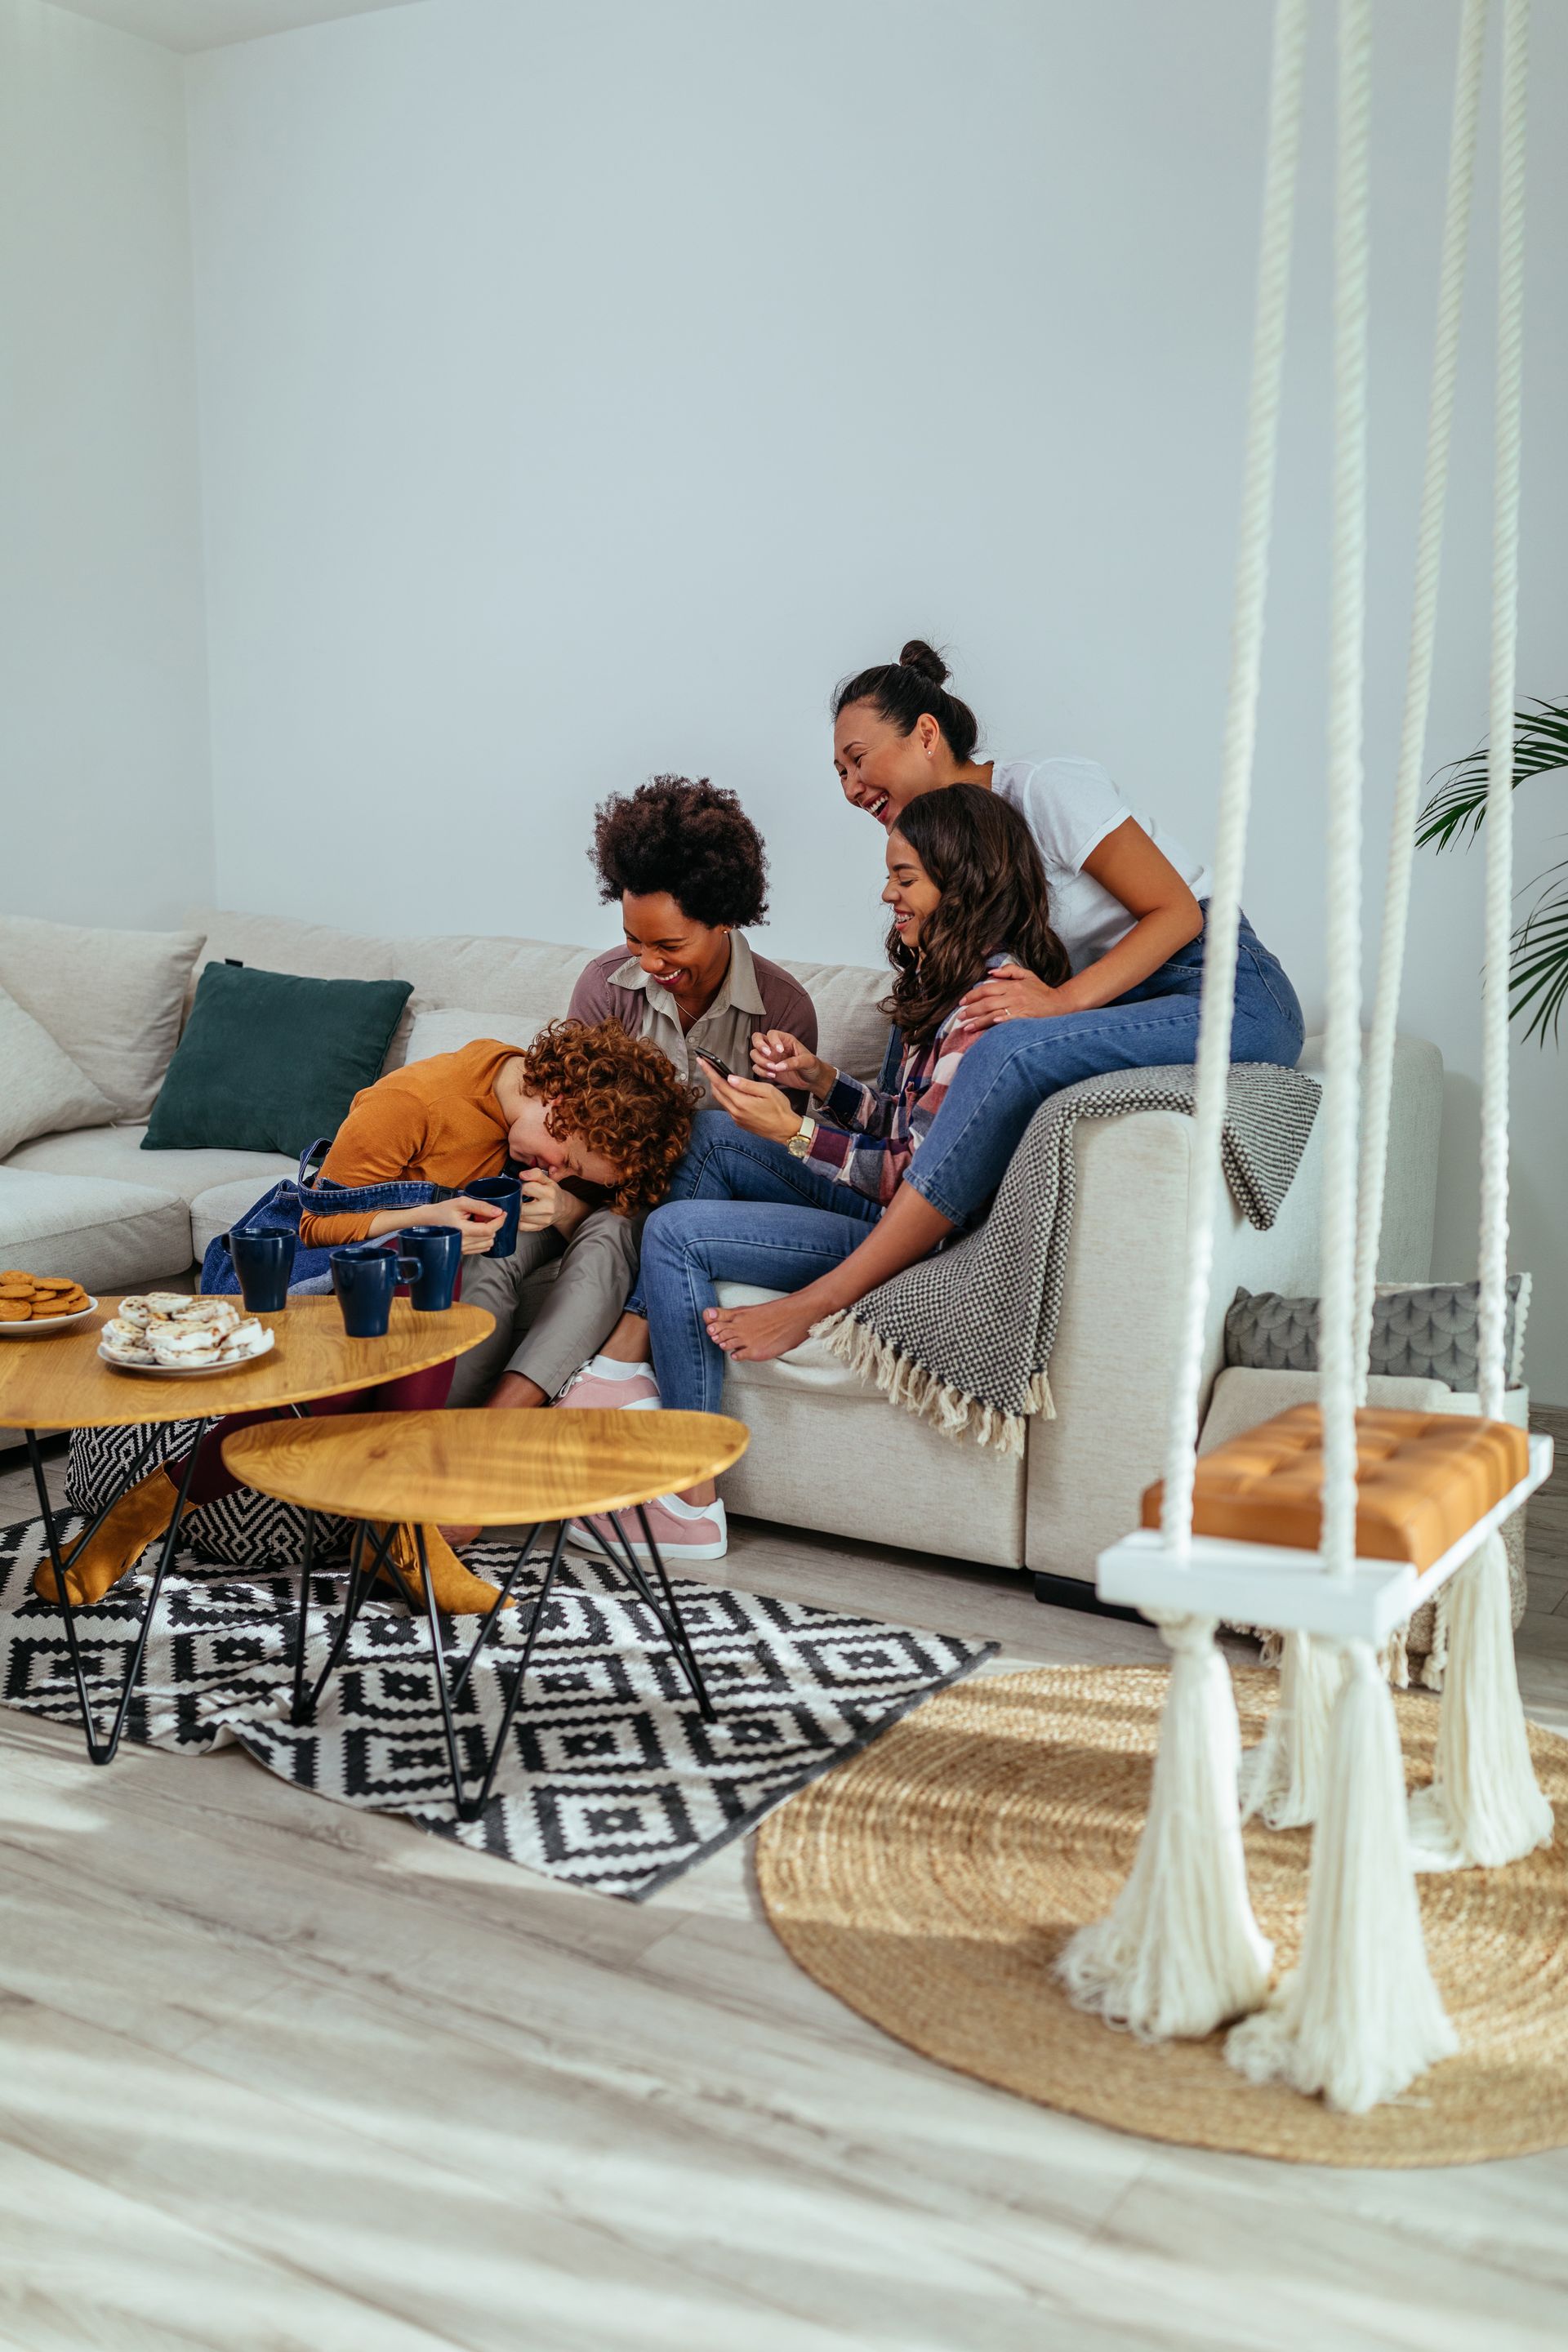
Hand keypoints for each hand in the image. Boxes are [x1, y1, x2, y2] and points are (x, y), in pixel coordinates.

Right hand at [425, 1196, 506, 1255]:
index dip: (499, 1221)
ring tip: (478, 1222)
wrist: (426, 1221)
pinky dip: (483, 1239)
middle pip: (490, 1236)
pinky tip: (476, 1230)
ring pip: (488, 1243)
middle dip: (493, 1224)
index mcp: (462, 1230)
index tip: (503, 1213)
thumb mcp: (461, 1202)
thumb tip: (497, 1211)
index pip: (489, 1230)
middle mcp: (463, 1243)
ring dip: (488, 1232)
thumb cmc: (441, 1210)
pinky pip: (481, 1248)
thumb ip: (481, 1206)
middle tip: (484, 1214)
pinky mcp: (462, 1251)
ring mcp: (462, 1249)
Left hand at [517, 1174, 587, 1234]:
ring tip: (520, 1204)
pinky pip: (521, 1226)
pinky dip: (518, 1220)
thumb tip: (522, 1175)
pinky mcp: (539, 1227)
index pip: (526, 1188)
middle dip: (516, 1200)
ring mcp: (543, 1220)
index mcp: (549, 1193)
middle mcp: (547, 1208)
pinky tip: (522, 1213)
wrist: (563, 1208)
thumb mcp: (547, 1180)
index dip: (521, 1186)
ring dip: (516, 1210)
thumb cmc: (553, 1193)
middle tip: (519, 1197)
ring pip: (519, 1216)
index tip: (522, 1187)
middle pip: (521, 1205)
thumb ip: (535, 1174)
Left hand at [708, 1069, 799, 1142]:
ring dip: (718, 1088)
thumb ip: (747, 1085)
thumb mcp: (767, 1091)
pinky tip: (731, 1091)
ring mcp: (736, 1119)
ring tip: (718, 1076)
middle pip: (716, 1092)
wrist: (785, 1130)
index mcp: (741, 1102)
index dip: (709, 1071)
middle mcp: (735, 1112)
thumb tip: (730, 1078)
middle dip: (711, 1078)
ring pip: (721, 1100)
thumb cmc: (780, 1109)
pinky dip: (725, 1097)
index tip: (702, 1061)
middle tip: (709, 1066)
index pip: (719, 1084)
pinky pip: (728, 1107)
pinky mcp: (739, 1123)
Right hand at [749, 1029, 835, 1096]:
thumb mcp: (808, 1061)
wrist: (813, 1080)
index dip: (773, 1040)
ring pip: (754, 1054)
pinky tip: (773, 1075)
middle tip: (768, 1055)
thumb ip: (794, 1062)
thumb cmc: (813, 1066)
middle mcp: (774, 1047)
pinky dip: (761, 1072)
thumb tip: (779, 1066)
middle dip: (759, 1046)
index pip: (772, 1034)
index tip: (780, 1051)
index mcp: (785, 1040)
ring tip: (773, 1069)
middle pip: (757, 1039)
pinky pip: (756, 1068)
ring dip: (761, 1061)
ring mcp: (770, 1058)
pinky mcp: (768, 1069)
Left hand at [956, 964, 1073, 1030]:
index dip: (972, 995)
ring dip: (978, 1021)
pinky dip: (996, 1023)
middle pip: (986, 1002)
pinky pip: (1007, 1020)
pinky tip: (986, 1028)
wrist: (1060, 1004)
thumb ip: (1009, 970)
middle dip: (970, 1010)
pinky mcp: (1024, 1018)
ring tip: (966, 1027)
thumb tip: (990, 972)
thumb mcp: (1027, 975)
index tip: (962, 1002)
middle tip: (960, 1017)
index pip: (986, 989)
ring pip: (993, 1013)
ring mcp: (1019, 1007)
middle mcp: (1013, 995)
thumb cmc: (1042, 991)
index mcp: (1012, 985)